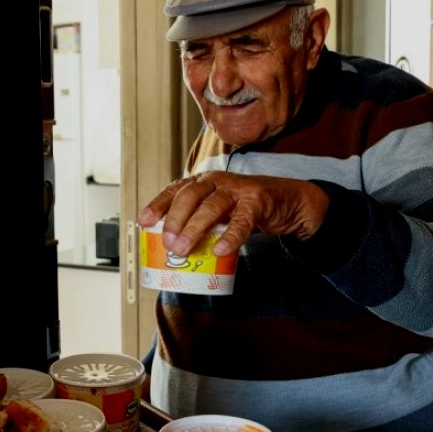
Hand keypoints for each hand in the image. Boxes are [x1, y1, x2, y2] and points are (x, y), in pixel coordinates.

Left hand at [136, 171, 329, 256]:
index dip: (158, 204)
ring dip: (195, 228)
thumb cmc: (247, 206)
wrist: (288, 201)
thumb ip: (200, 221)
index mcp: (204, 182)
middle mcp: (218, 181)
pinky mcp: (258, 201)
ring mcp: (238, 189)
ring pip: (212, 206)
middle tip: (167, 242)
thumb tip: (172, 250)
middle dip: (175, 219)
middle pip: (190, 195)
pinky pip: (243, 220)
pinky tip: (221, 250)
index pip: (176, 189)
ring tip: (183, 248)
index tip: (144, 222)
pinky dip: (231, 236)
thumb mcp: (219, 210)